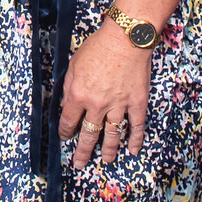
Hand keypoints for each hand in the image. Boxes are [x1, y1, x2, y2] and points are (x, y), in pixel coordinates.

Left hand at [58, 21, 150, 168]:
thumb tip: (67, 103)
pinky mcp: (137, 102)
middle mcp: (97, 105)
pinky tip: (132, 151)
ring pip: (112, 135)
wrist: (126, 38)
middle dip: (82, 151)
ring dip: (108, 150)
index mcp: (78, 95)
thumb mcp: (74, 64)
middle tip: (79, 163)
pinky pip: (136, 126)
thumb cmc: (99, 46)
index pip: (68, 121)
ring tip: (105, 161)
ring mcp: (118, 105)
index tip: (65, 139)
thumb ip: (69, 86)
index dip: (65, 133)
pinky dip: (135, 140)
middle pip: (89, 134)